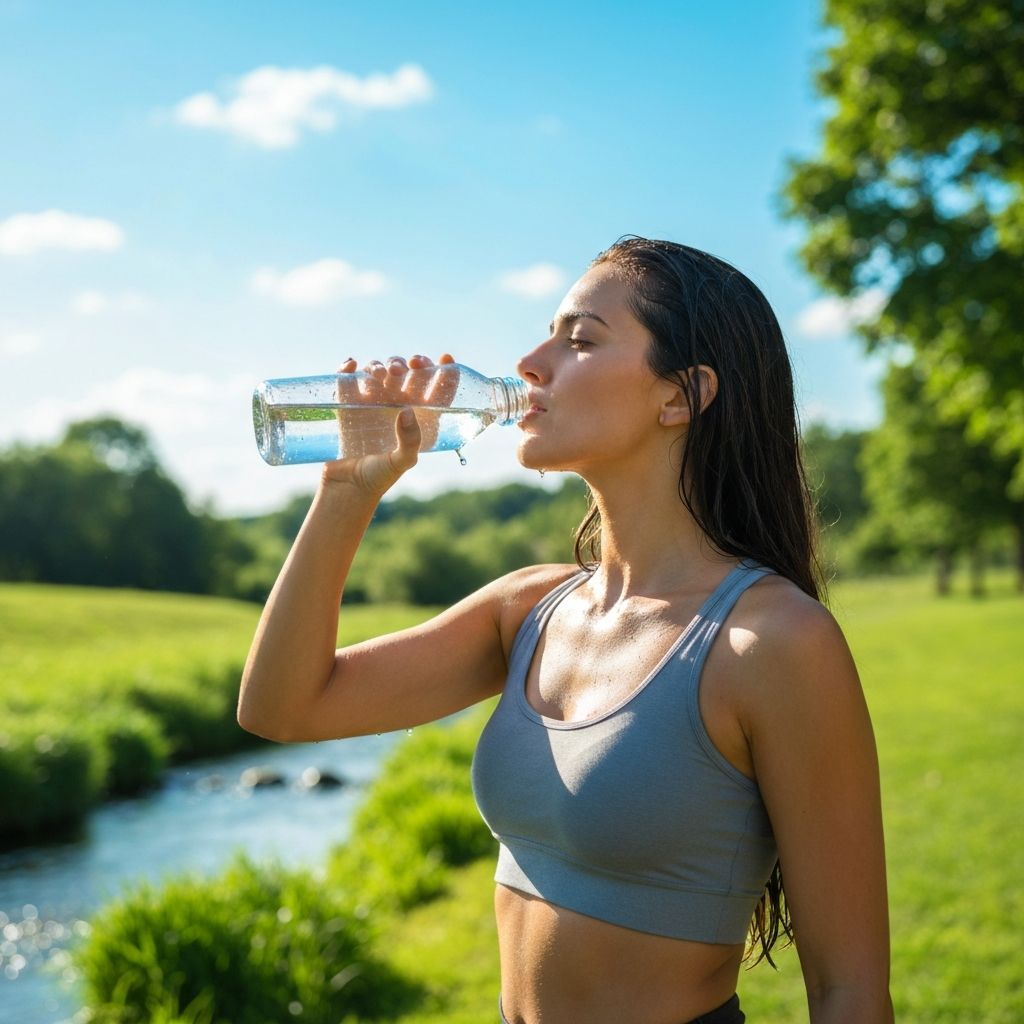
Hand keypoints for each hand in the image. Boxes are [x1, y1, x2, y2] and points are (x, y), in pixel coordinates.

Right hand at [321, 354, 458, 494]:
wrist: (346, 487)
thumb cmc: (379, 478)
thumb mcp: (400, 463)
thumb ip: (409, 441)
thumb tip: (406, 411)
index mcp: (420, 418)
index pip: (438, 389)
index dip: (444, 372)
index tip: (445, 359)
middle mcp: (399, 405)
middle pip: (409, 373)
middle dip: (412, 363)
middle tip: (409, 366)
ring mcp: (374, 401)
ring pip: (381, 370)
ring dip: (382, 364)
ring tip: (381, 374)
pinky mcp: (349, 403)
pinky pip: (350, 378)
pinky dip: (349, 367)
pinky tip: (352, 366)